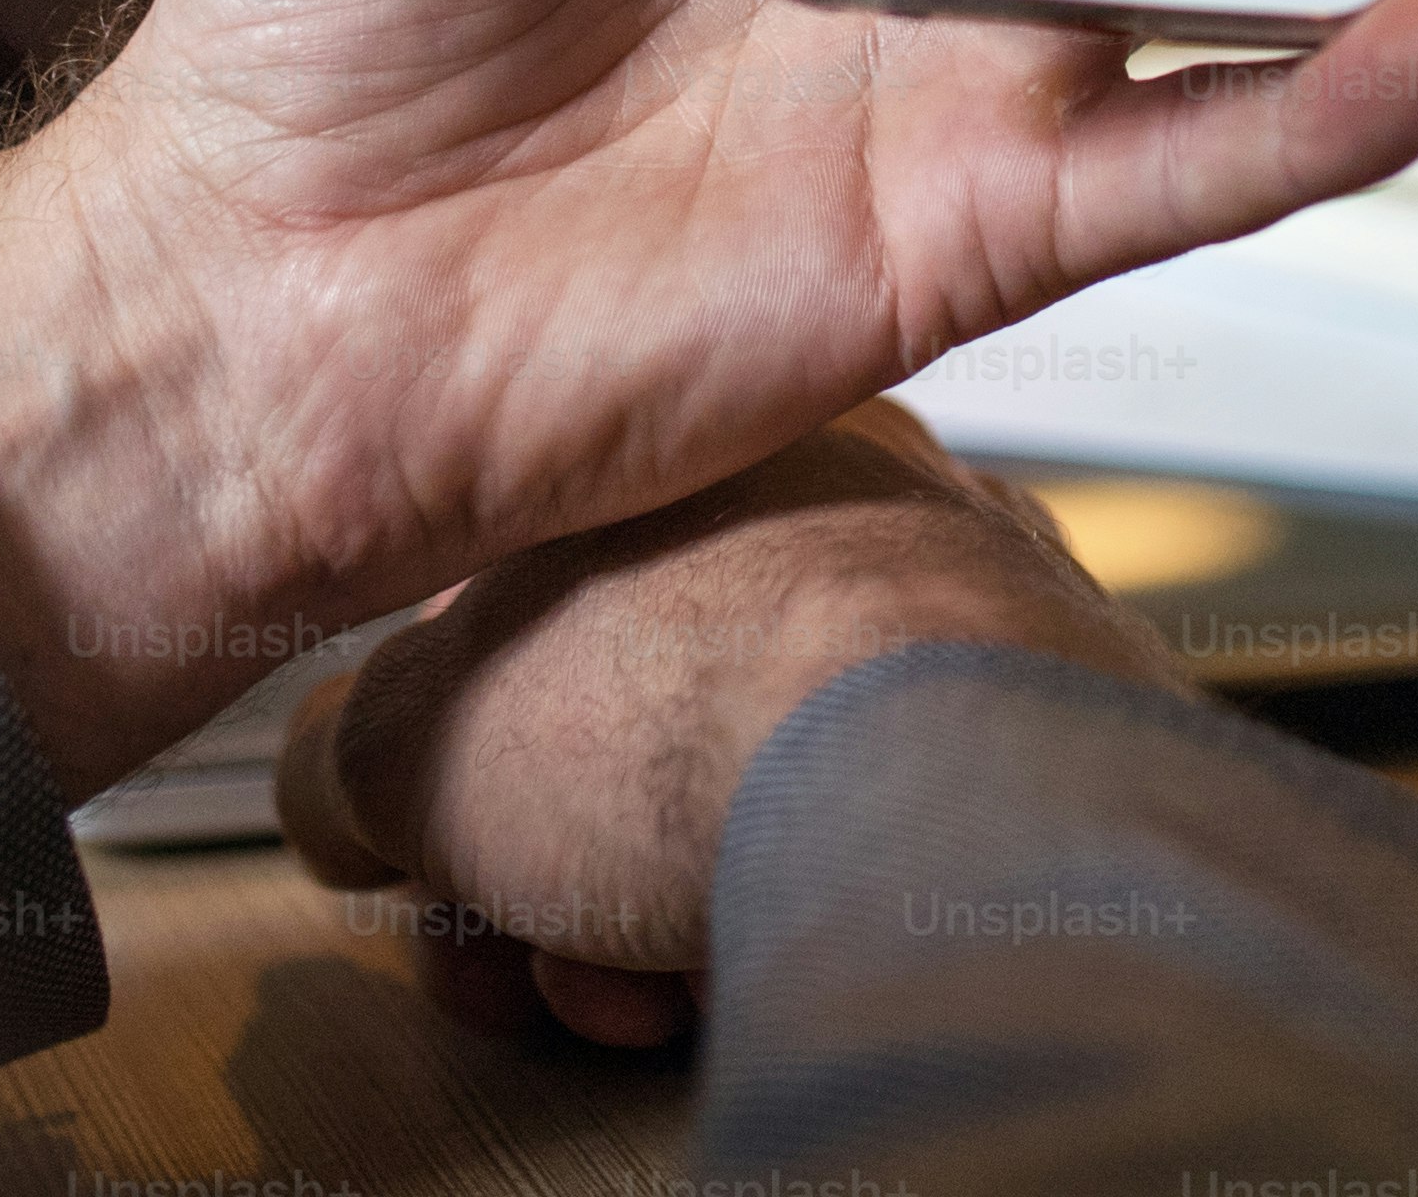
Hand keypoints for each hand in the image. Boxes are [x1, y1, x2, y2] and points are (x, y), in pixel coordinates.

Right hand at [273, 403, 1173, 1049]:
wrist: (933, 805)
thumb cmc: (700, 710)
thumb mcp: (406, 732)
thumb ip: (346, 750)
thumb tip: (341, 791)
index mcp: (717, 437)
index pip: (545, 597)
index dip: (467, 749)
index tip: (445, 842)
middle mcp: (875, 501)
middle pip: (654, 713)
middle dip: (560, 863)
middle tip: (524, 943)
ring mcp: (992, 622)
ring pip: (773, 789)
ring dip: (666, 914)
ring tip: (638, 980)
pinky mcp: (1076, 749)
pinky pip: (902, 846)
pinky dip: (817, 921)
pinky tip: (758, 977)